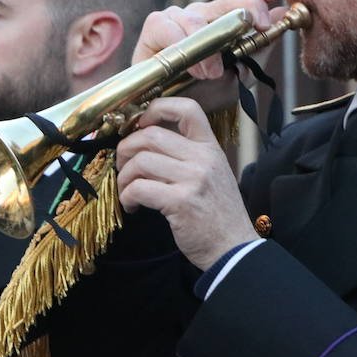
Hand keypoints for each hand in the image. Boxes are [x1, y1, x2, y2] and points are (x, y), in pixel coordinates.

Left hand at [115, 97, 256, 269]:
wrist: (233, 249)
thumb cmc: (217, 214)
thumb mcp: (212, 174)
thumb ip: (187, 155)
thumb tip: (145, 141)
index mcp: (211, 147)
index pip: (187, 108)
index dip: (157, 108)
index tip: (140, 123)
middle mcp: (203, 158)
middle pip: (151, 135)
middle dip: (126, 148)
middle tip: (123, 166)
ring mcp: (193, 179)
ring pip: (140, 161)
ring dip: (124, 177)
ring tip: (127, 191)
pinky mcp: (180, 202)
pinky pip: (138, 188)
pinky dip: (127, 197)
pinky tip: (131, 206)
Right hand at [131, 0, 277, 112]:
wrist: (175, 116)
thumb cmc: (207, 93)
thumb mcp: (242, 73)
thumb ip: (261, 45)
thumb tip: (282, 13)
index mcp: (224, 20)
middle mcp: (202, 14)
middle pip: (226, 1)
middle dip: (246, 8)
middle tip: (259, 26)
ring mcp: (178, 17)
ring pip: (196, 17)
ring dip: (208, 46)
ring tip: (213, 72)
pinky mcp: (155, 26)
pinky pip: (168, 27)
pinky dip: (183, 47)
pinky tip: (193, 68)